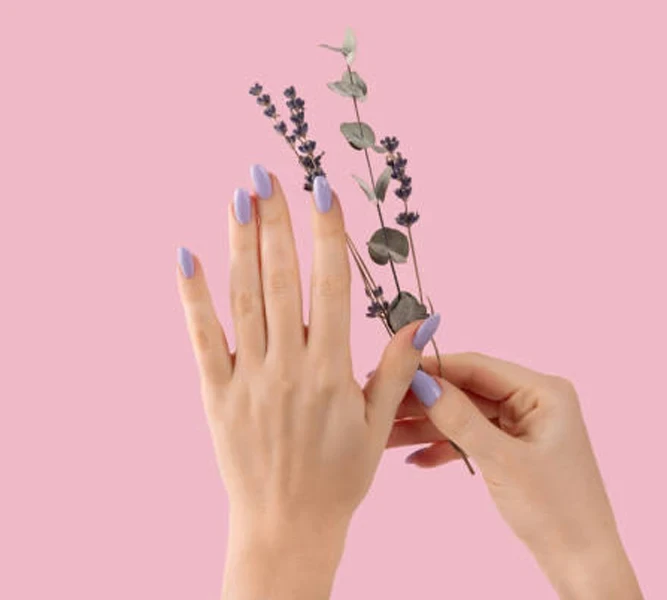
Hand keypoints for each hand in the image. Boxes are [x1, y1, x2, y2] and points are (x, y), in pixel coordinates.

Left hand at [176, 167, 439, 599]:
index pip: (330, 286)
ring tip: (239, 196)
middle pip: (282, 279)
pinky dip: (193, 296)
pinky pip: (203, 338)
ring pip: (244, 298)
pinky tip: (187, 255)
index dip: (326, 235)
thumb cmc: (340, 477)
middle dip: (277, 222)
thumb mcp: (378, 425)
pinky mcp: (216, 395)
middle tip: (269, 173)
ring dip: (240, 244)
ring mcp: (248, 378)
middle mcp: (289, 367)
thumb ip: (394, 367)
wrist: (289, 526)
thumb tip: (421, 319)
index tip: (321, 191)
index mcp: (332, 371)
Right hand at [389, 352, 642, 599]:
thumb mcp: (503, 462)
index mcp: (544, 391)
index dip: (434, 368)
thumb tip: (424, 384)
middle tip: (381, 404)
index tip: (393, 369)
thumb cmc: (557, 510)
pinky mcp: (515, 450)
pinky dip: (446, 449)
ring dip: (428, 427)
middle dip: (425, 401)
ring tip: (386, 436)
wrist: (581, 560)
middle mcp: (535, 401)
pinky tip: (415, 460)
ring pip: (466, 416)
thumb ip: (462, 420)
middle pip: (468, 390)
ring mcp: (525, 426)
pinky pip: (474, 438)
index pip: (478, 367)